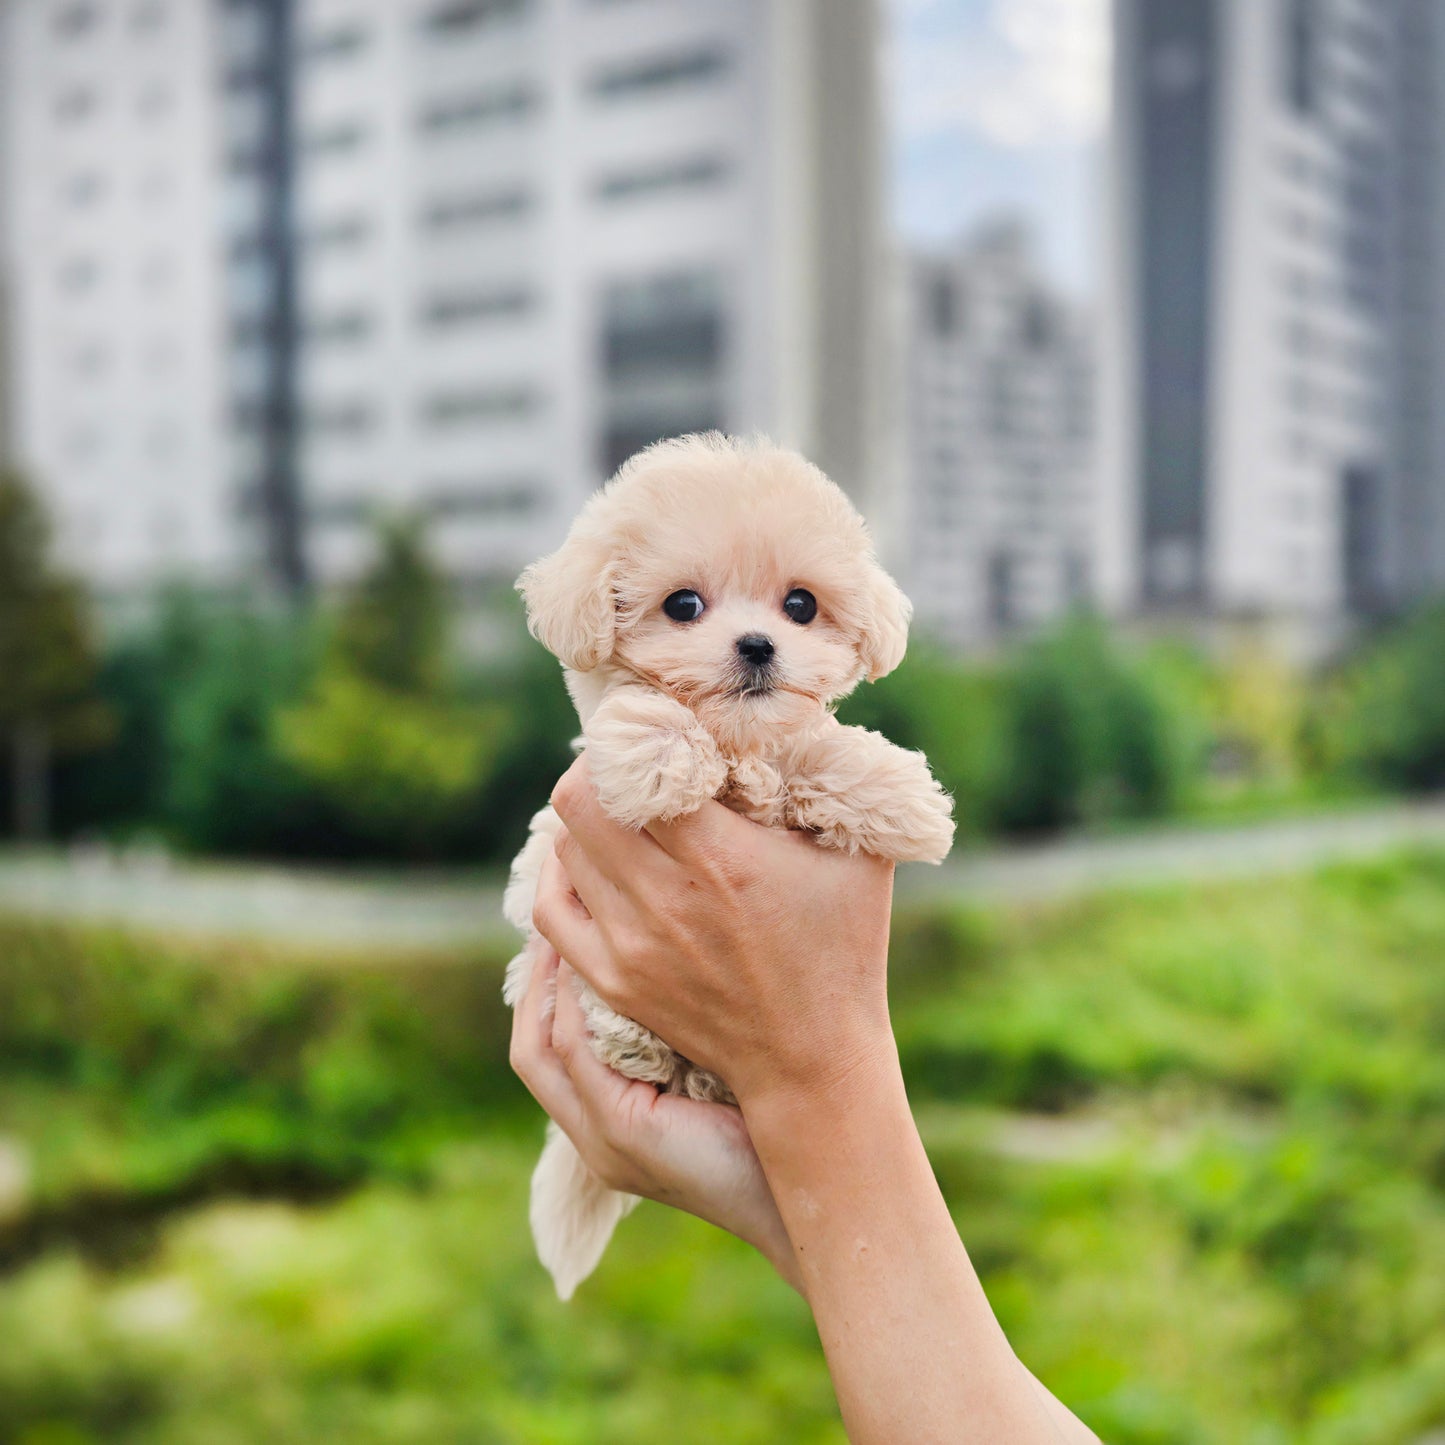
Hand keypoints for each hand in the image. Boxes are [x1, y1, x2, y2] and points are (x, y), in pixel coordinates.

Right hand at [509, 934, 802, 1291]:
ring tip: (564, 924)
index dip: (545, 988)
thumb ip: (682, 1033)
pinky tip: (597, 959)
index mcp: (612, 1126)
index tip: (567, 925)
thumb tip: (677, 957)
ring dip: (546, 982)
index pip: (548, 1049)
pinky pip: (578, 1055)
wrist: (810, 1191)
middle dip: (534, 978)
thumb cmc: (778, 1124)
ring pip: (540, 1050)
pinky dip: (577, 1005)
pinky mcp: (625, 1133)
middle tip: (553, 911)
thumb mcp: (714, 1069)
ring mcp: (604, 1140)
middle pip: (530, 1047)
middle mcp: (595, 1138)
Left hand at [531, 757, 898, 1114]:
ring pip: (565, 847)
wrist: (813, 1060)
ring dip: (584, 818)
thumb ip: (833, 786)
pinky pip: (551, 907)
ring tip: (615, 808)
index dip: (638, 735)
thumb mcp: (860, 856)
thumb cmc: (845, 950)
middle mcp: (665, 895)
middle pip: (582, 799)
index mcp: (723, 856)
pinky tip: (584, 858)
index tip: (656, 726)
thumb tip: (799, 726)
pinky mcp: (612, 978)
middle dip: (601, 769)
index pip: (637, 766)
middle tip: (629, 762)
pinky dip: (560, 873)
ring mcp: (630, 942)